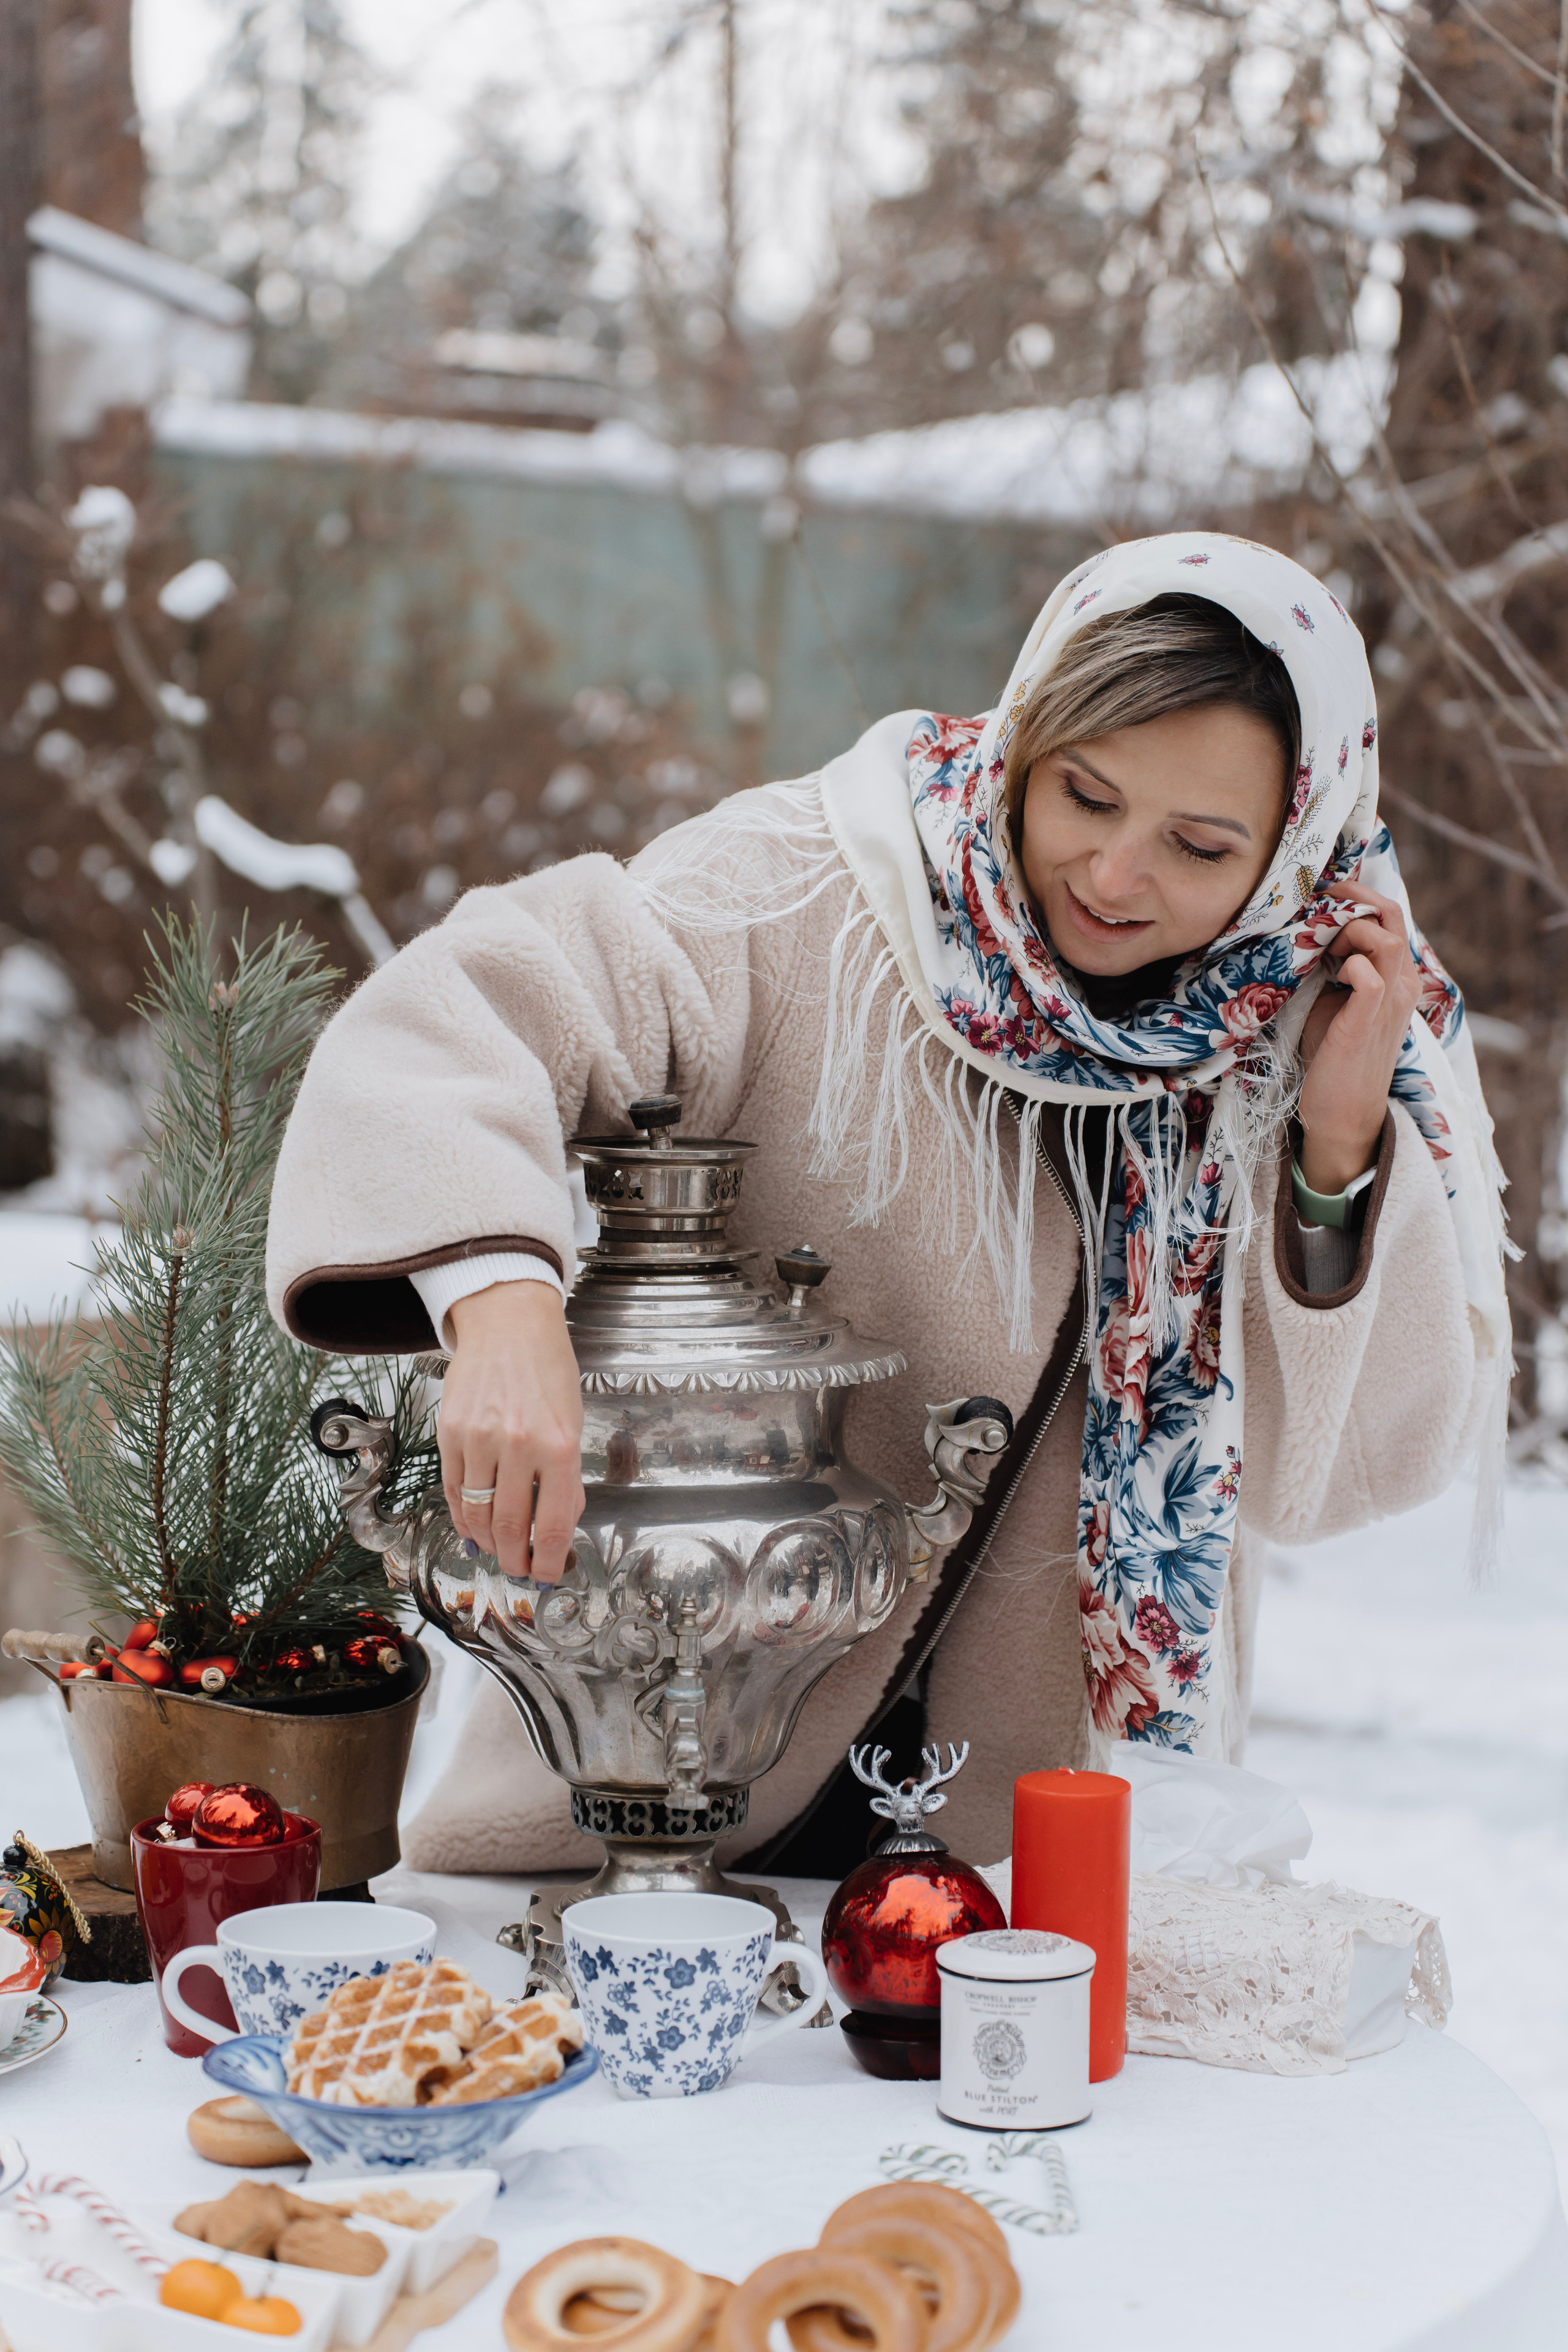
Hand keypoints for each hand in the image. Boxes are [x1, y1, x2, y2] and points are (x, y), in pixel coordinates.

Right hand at [439, 1283, 584, 1583]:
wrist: (509, 1323)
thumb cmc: (547, 1370)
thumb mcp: (572, 1423)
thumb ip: (566, 1477)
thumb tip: (556, 1528)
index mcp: (560, 1445)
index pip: (550, 1525)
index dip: (546, 1562)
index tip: (545, 1576)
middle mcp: (518, 1445)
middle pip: (508, 1526)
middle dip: (514, 1559)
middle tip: (518, 1569)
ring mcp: (479, 1439)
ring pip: (476, 1514)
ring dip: (486, 1543)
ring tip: (496, 1551)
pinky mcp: (450, 1433)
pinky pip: (453, 1489)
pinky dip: (462, 1516)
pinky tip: (472, 1526)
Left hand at [1296, 881, 1420, 1197]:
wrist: (1341, 1110)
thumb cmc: (1333, 1054)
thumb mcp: (1333, 998)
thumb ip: (1332, 965)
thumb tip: (1307, 932)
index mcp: (1396, 973)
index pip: (1389, 914)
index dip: (1356, 897)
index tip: (1319, 898)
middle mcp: (1402, 982)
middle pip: (1393, 913)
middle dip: (1354, 897)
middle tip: (1318, 900)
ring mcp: (1390, 1001)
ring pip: (1386, 937)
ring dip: (1349, 930)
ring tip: (1322, 947)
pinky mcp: (1367, 1022)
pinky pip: (1370, 976)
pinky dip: (1348, 964)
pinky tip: (1329, 974)